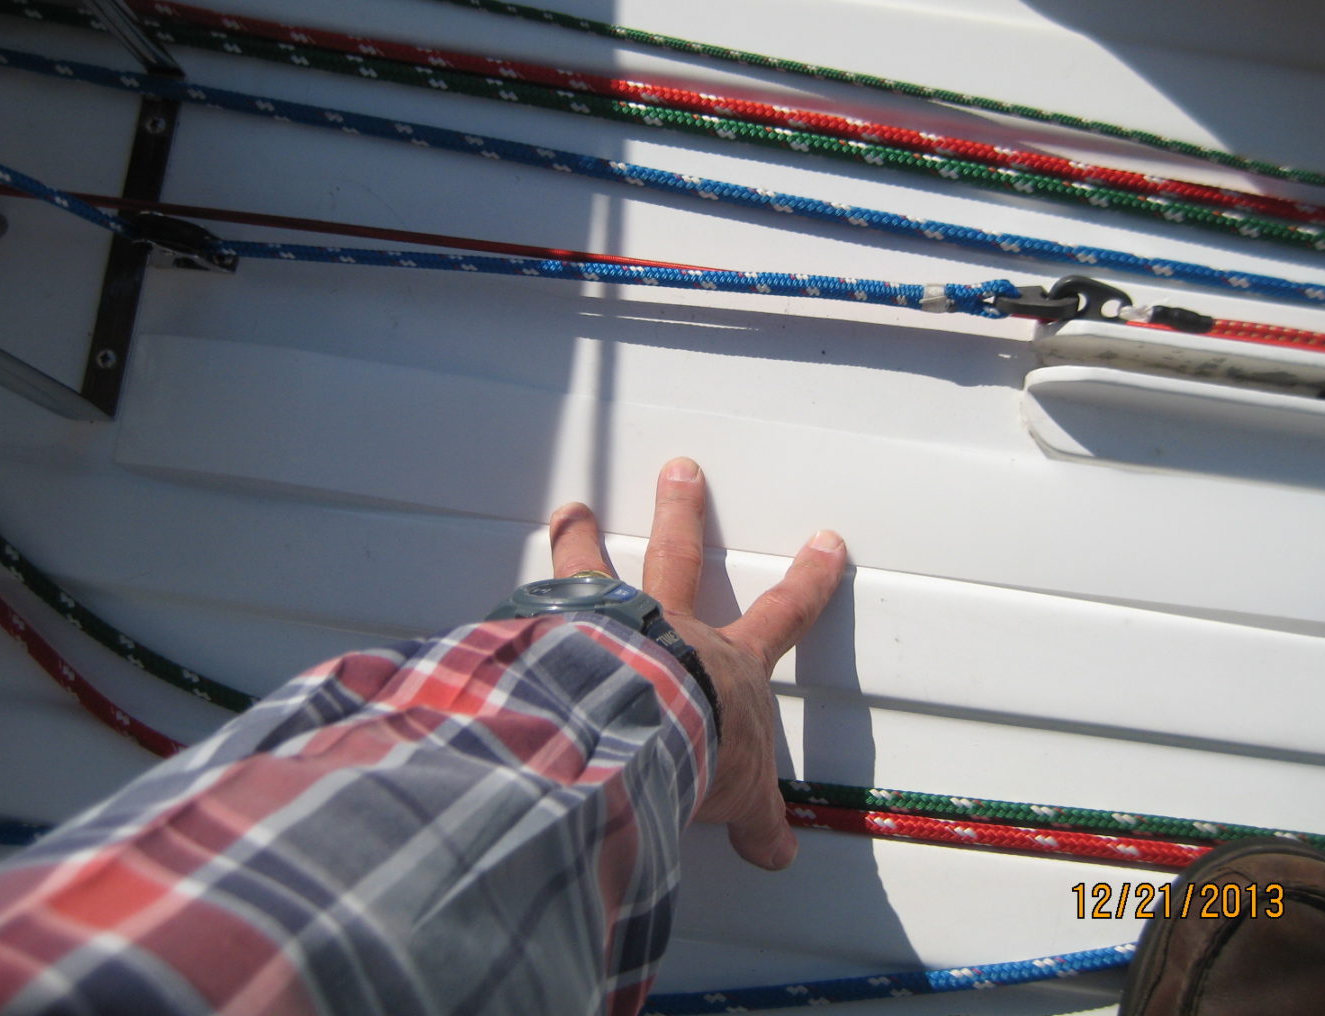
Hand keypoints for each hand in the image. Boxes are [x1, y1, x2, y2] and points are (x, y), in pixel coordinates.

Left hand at [549, 457, 846, 870]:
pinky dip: (519, 605)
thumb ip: (753, 821)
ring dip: (584, 540)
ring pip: (599, 572)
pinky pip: (537, 614)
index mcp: (726, 663)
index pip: (781, 617)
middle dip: (684, 514)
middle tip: (680, 469)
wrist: (642, 736)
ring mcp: (613, 626)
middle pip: (682, 559)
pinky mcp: (561, 640)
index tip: (823, 542)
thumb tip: (777, 855)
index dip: (806, 583)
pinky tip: (500, 600)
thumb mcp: (740, 796)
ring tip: (571, 509)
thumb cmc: (702, 755)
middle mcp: (671, 629)